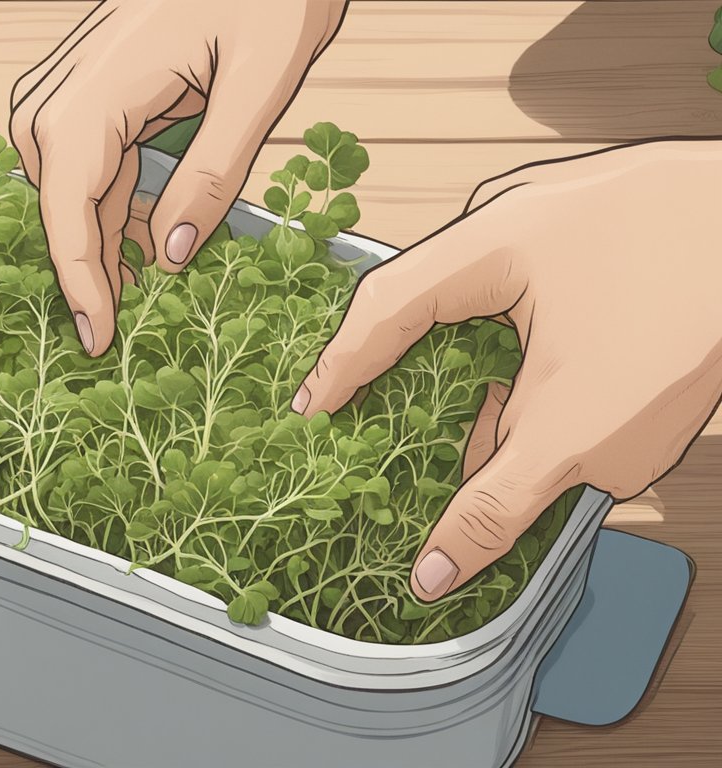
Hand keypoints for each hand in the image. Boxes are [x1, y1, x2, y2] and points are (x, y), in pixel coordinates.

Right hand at [10, 0, 348, 354]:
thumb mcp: (259, 87)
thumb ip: (212, 174)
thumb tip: (171, 258)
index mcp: (93, 95)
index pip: (67, 213)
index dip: (81, 284)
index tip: (98, 343)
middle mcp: (60, 92)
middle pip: (63, 208)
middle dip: (94, 271)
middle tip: (125, 337)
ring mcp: (66, 86)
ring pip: (70, 190)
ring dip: (104, 241)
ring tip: (139, 295)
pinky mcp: (83, 85)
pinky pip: (85, 162)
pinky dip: (112, 205)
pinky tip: (146, 237)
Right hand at [294, 140, 721, 601]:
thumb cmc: (695, 317)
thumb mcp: (585, 432)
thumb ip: (497, 504)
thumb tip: (433, 572)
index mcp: (490, 242)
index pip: (385, 307)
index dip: (341, 367)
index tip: (310, 419)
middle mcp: (513, 219)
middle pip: (432, 310)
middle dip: (411, 384)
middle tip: (377, 440)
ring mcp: (563, 221)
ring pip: (490, 314)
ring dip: (479, 383)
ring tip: (471, 454)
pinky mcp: (606, 238)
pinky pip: (535, 307)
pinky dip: (524, 362)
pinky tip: (536, 420)